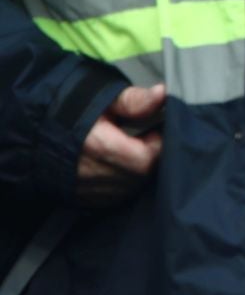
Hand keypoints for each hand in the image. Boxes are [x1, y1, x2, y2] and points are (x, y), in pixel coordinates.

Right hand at [76, 83, 165, 206]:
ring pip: (128, 189)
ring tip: (127, 152)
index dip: (157, 144)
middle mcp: (94, 174)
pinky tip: (115, 167)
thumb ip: (133, 100)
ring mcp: (86, 191)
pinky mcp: (81, 200)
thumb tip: (161, 93)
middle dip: (147, 157)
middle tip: (141, 140)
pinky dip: (120, 184)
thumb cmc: (72, 112)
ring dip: (135, 172)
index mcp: (101, 148)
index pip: (147, 158)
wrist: (34, 133)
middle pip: (140, 175)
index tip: (153, 131)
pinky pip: (112, 197)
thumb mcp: (104, 99)